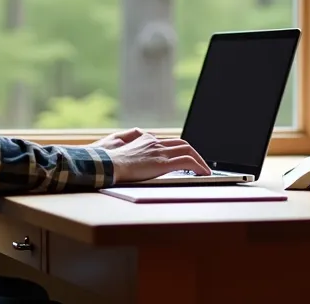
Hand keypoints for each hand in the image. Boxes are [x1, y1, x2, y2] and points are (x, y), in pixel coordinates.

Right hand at [93, 128, 212, 181]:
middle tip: (200, 163)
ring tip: (205, 170)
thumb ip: (127, 137)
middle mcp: (154, 142)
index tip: (184, 156)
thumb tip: (136, 134)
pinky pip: (188, 162)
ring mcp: (159, 152)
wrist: (104, 164)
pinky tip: (203, 174)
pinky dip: (199, 166)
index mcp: (145, 139)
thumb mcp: (114, 142)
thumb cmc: (105, 158)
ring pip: (188, 150)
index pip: (168, 141)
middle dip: (194, 153)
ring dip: (200, 160)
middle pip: (182, 143)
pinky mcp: (162, 163)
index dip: (179, 148)